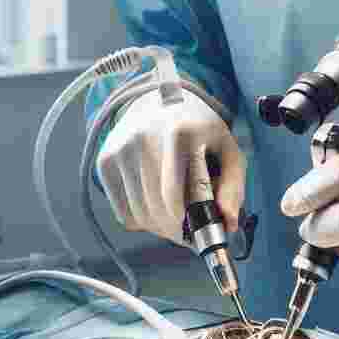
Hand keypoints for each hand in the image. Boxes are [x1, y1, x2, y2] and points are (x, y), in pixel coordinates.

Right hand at [97, 88, 246, 246]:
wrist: (159, 101)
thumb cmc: (199, 130)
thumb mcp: (227, 149)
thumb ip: (232, 187)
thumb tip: (228, 224)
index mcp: (180, 132)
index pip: (175, 193)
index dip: (187, 222)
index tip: (198, 237)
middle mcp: (144, 138)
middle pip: (157, 209)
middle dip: (177, 230)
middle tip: (190, 234)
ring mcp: (120, 150)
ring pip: (139, 215)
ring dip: (160, 227)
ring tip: (176, 218)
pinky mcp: (105, 162)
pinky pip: (123, 214)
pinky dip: (142, 220)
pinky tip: (157, 206)